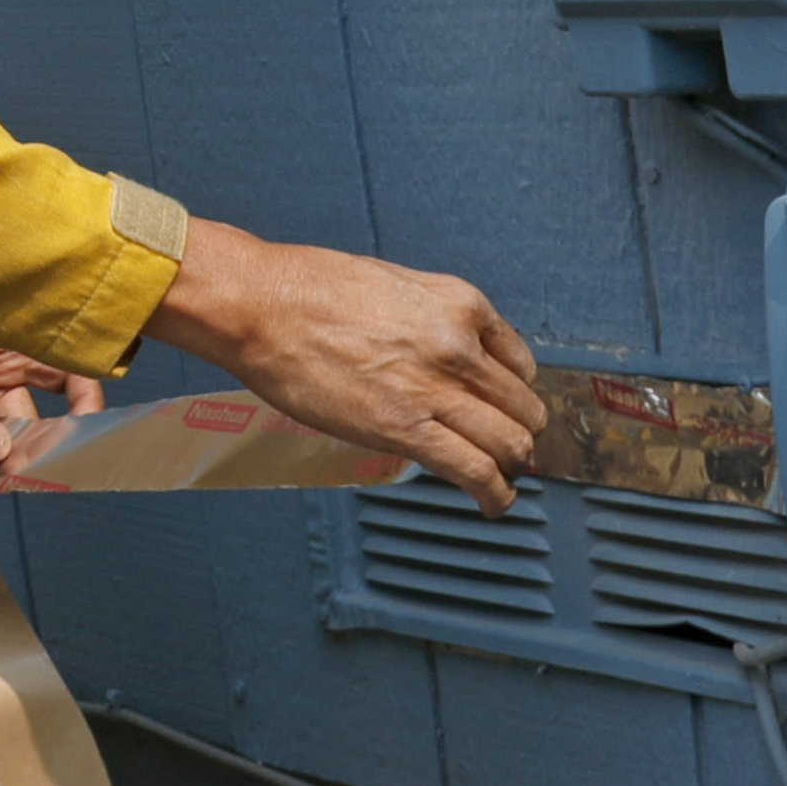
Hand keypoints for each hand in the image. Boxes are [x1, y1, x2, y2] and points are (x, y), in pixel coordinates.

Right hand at [148, 219, 543, 511]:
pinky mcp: (405, 429)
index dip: (515, 394)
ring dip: (511, 468)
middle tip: (506, 449)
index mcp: (460, 304)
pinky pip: (476, 471)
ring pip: (510, 443)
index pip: (521, 363)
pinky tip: (492, 501)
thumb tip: (447, 357)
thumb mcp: (395, 284)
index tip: (505, 410)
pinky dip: (494, 494)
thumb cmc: (309, 289)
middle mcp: (460, 345)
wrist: (263, 306)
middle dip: (519, 434)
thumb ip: (434, 320)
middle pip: (523, 408)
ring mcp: (436, 388)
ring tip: (500, 480)